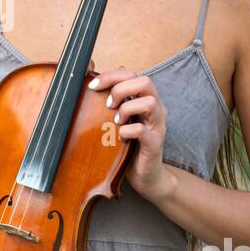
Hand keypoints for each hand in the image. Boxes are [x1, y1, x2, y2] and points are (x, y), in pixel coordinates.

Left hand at [88, 68, 169, 203]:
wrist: (145, 176)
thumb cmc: (128, 145)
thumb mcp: (117, 119)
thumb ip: (110, 100)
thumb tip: (91, 78)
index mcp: (145, 99)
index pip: (132, 74)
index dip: (111, 76)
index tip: (92, 85)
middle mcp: (155, 108)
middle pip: (145, 81)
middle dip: (121, 88)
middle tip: (107, 104)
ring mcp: (157, 125)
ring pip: (149, 102)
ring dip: (127, 108)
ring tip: (115, 120)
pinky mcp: (155, 144)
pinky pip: (143, 130)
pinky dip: (128, 130)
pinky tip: (120, 136)